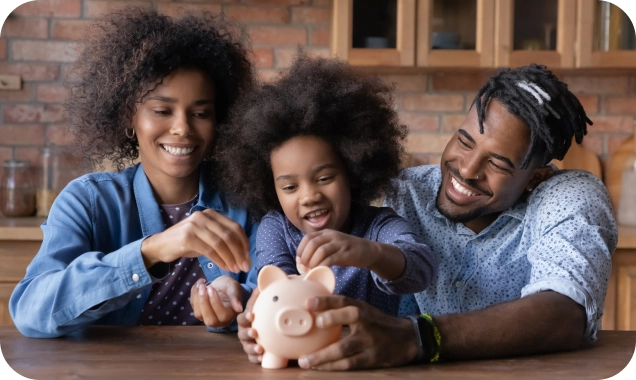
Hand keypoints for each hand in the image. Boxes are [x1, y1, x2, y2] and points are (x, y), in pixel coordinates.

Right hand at [141, 209, 250, 272]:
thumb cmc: (186, 243)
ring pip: (221, 243)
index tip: (248, 257)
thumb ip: (223, 241)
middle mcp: (203, 216)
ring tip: (236, 269)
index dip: (244, 242)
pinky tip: (225, 268)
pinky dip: (220, 260)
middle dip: (240, 252)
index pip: (234, 227)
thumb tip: (244, 254)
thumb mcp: (206, 238)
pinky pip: (210, 250)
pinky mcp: (188, 237)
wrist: (160, 245)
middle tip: (245, 266)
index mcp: (211, 214)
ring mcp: (195, 225)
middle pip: (229, 234)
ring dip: (231, 258)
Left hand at [190, 276, 242, 327]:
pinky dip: (193, 294)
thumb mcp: (234, 287)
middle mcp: (219, 320)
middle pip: (210, 320)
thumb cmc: (230, 287)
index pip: (223, 315)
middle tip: (203, 287)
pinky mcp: (199, 312)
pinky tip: (198, 284)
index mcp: (230, 315)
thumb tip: (239, 308)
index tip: (211, 288)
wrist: (222, 285)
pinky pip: (193, 306)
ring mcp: (207, 318)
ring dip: (197, 298)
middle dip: (204, 302)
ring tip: (201, 284)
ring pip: (199, 314)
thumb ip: (236, 296)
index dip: (215, 302)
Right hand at [237, 287, 263, 363]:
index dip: (246, 316)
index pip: (242, 318)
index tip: (252, 315)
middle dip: (248, 333)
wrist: (258, 322)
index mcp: (245, 319)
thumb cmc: (258, 312)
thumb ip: (258, 295)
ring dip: (252, 348)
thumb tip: (261, 284)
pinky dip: (256, 359)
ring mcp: (247, 343)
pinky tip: (262, 359)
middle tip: (255, 332)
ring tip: (260, 348)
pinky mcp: (253, 352)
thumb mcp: (257, 303)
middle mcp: (244, 331)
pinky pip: (252, 357)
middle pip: (242, 334)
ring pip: (247, 347)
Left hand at [296, 229, 375, 269]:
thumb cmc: (347, 251)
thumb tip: (302, 261)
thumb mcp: (332, 245)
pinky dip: (323, 265)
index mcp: (326, 233)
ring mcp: (340, 243)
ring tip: (311, 270)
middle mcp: (332, 235)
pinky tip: (321, 271)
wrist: (369, 251)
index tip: (299, 261)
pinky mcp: (347, 253)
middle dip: (305, 257)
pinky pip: (331, 259)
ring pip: (320, 250)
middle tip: (304, 268)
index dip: (300, 249)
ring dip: (313, 262)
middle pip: (312, 243)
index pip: (307, 238)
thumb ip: (319, 249)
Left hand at [297, 295, 418, 369]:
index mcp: (362, 308)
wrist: (407, 339)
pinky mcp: (372, 359)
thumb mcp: (364, 310)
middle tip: (314, 323)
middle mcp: (367, 322)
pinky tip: (318, 368)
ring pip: (345, 348)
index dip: (326, 300)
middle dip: (331, 319)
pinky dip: (332, 366)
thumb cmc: (377, 324)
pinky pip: (349, 364)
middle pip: (350, 317)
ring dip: (323, 356)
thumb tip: (312, 310)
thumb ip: (342, 309)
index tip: (309, 302)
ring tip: (304, 361)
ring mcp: (370, 341)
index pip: (344, 301)